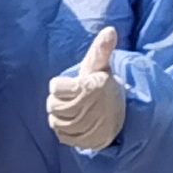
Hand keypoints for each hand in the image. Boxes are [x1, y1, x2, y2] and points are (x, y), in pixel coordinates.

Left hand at [46, 26, 124, 152]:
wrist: (120, 113)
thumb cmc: (102, 84)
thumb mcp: (100, 66)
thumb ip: (101, 49)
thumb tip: (110, 30)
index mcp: (90, 88)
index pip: (54, 87)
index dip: (61, 85)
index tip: (74, 84)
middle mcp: (89, 109)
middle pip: (52, 105)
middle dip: (59, 101)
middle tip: (73, 98)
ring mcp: (87, 127)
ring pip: (55, 121)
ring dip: (61, 116)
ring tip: (75, 110)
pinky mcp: (85, 141)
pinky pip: (61, 135)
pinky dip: (65, 130)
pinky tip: (76, 123)